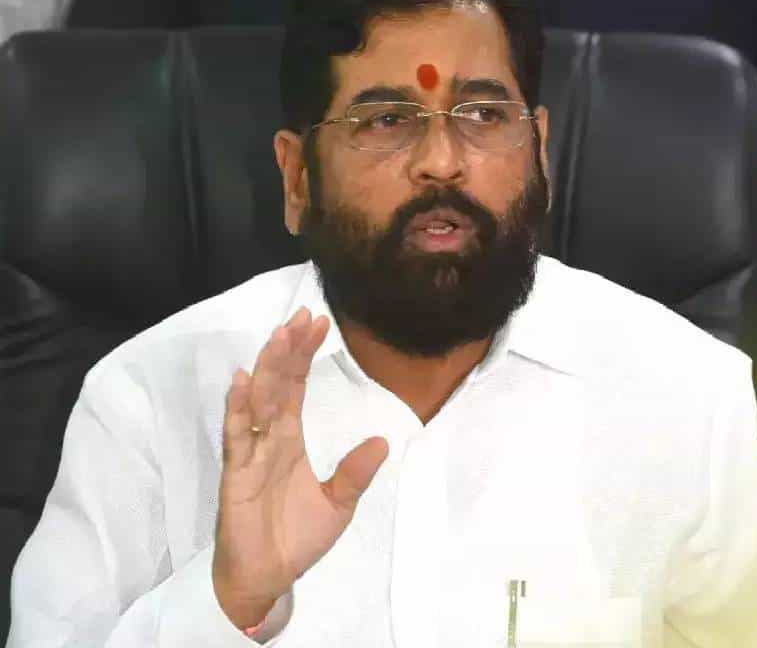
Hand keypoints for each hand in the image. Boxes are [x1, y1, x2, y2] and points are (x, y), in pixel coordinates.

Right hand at [212, 308, 388, 628]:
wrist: (268, 579)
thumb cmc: (295, 539)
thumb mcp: (338, 503)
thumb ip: (355, 472)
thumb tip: (382, 442)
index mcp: (289, 440)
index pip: (295, 388)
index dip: (304, 355)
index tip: (319, 323)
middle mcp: (267, 439)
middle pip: (276, 384)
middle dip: (288, 350)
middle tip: (303, 315)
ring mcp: (249, 454)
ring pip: (257, 401)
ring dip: (267, 368)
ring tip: (280, 335)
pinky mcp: (236, 474)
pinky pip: (236, 436)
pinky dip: (238, 408)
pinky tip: (243, 380)